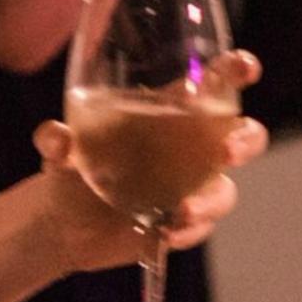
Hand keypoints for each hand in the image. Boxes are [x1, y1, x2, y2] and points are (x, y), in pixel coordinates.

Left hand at [33, 49, 266, 272]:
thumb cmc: (72, 162)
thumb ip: (57, 139)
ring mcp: (192, 186)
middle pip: (243, 135)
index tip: (244, 67)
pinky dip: (188, 230)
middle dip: (245, 140)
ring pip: (224, 190)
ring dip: (209, 201)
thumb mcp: (60, 147)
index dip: (236, 70)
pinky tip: (164, 234)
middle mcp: (191, 145)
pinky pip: (201, 227)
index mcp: (169, 108)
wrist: (63, 220)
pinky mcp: (185, 223)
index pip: (214, 81)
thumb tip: (56, 137)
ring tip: (181, 212)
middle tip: (226, 151)